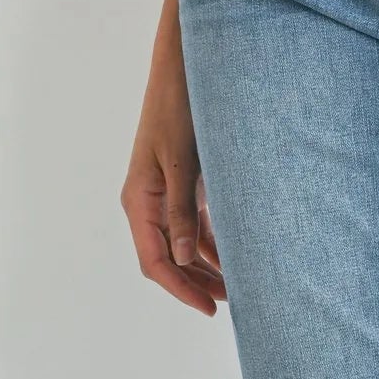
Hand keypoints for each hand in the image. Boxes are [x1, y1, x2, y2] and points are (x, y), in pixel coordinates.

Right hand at [123, 64, 227, 312]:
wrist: (183, 71)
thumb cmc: (179, 109)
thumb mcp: (182, 162)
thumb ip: (181, 210)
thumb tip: (181, 258)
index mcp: (139, 201)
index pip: (155, 261)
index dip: (181, 288)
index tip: (209, 308)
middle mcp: (148, 203)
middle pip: (168, 259)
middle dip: (197, 283)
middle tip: (233, 303)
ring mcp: (165, 195)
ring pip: (182, 246)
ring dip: (206, 267)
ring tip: (238, 287)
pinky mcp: (183, 185)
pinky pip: (195, 225)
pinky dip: (213, 244)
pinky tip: (236, 257)